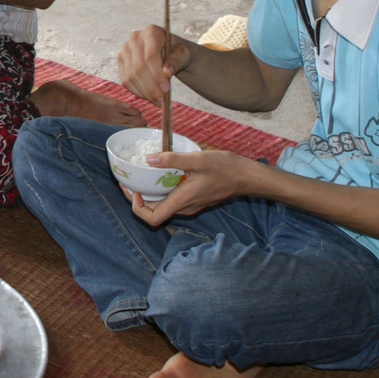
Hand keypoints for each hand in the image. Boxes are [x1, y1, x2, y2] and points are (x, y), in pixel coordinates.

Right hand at [117, 24, 189, 102]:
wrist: (169, 52)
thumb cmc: (178, 51)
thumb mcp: (183, 54)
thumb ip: (177, 61)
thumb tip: (167, 72)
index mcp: (151, 32)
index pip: (150, 56)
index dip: (157, 75)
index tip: (166, 89)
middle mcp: (135, 38)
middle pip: (139, 67)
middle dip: (150, 87)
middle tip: (162, 100)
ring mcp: (125, 49)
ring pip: (131, 76)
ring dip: (144, 92)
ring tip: (158, 101)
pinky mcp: (121, 61)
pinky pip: (126, 81)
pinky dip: (137, 92)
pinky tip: (149, 97)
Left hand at [124, 148, 247, 225]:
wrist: (248, 177)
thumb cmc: (226, 168)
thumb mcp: (198, 159)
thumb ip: (173, 160)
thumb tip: (149, 159)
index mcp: (182, 200)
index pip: (152, 218)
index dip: (137, 208)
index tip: (133, 190)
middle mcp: (185, 207)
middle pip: (154, 212)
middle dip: (138, 199)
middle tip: (130, 180)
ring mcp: (191, 205)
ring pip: (164, 206)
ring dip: (150, 195)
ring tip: (142, 176)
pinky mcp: (195, 200)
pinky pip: (173, 200)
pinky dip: (162, 191)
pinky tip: (162, 175)